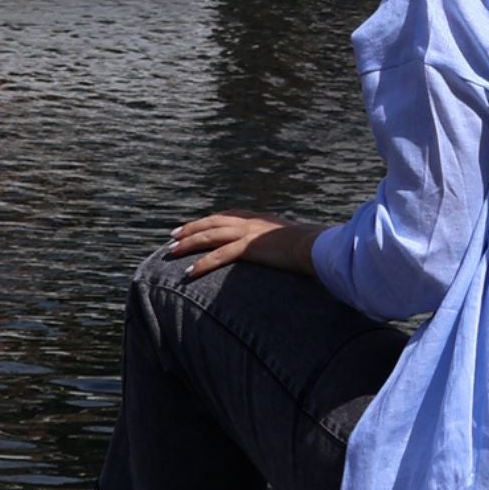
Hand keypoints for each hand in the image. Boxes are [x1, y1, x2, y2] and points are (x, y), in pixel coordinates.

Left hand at [168, 210, 322, 278]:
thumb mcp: (291, 240)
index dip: (208, 220)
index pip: (227, 216)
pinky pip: (219, 256)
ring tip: (171, 252)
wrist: (317, 246)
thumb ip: (281, 242)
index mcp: (259, 219)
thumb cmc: (310, 246)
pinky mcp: (249, 248)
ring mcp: (248, 233)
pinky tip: (189, 273)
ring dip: (188, 244)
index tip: (194, 225)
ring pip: (210, 236)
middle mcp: (250, 222)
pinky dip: (202, 264)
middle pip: (212, 222)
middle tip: (172, 236)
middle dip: (190, 229)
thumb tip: (282, 250)